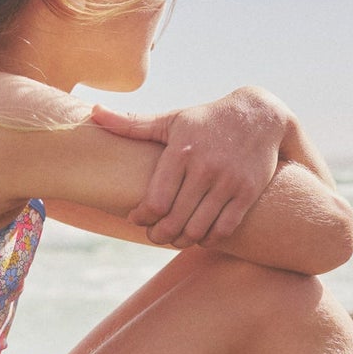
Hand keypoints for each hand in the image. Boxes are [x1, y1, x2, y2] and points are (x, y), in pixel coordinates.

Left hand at [89, 86, 290, 247]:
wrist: (259, 115)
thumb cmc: (207, 120)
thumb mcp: (171, 119)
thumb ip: (132, 124)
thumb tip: (93, 113)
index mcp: (180, 152)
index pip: (155, 201)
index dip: (142, 217)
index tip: (136, 217)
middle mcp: (204, 168)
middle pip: (174, 220)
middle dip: (159, 234)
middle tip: (154, 234)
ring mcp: (228, 182)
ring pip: (198, 229)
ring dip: (182, 240)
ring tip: (174, 237)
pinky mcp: (247, 193)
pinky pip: (224, 229)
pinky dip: (208, 239)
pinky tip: (200, 235)